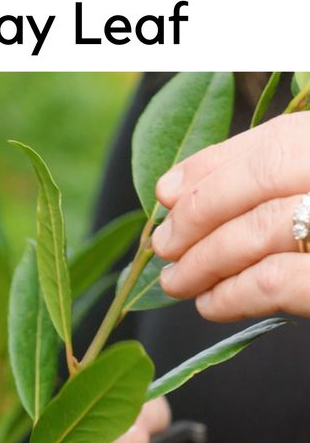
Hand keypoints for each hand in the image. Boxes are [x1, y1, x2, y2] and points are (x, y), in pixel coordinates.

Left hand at [152, 113, 309, 320]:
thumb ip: (272, 187)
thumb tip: (174, 189)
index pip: (279, 138)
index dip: (214, 165)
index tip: (167, 191)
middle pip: (266, 176)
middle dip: (201, 210)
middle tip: (164, 244)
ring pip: (264, 228)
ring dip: (205, 259)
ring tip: (177, 281)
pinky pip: (276, 281)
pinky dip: (233, 294)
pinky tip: (211, 304)